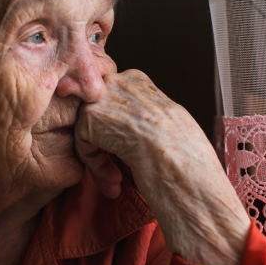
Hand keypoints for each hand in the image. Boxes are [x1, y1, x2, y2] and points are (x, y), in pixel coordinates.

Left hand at [75, 70, 248, 264]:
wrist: (180, 160)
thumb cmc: (183, 150)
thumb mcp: (165, 121)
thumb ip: (139, 117)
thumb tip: (124, 128)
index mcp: (139, 81)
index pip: (114, 103)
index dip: (116, 134)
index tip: (126, 158)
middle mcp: (120, 83)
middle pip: (98, 116)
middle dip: (105, 147)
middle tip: (118, 174)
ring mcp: (104, 98)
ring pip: (89, 131)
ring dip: (101, 161)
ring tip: (116, 182)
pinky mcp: (90, 117)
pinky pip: (82, 144)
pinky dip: (95, 166)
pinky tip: (114, 180)